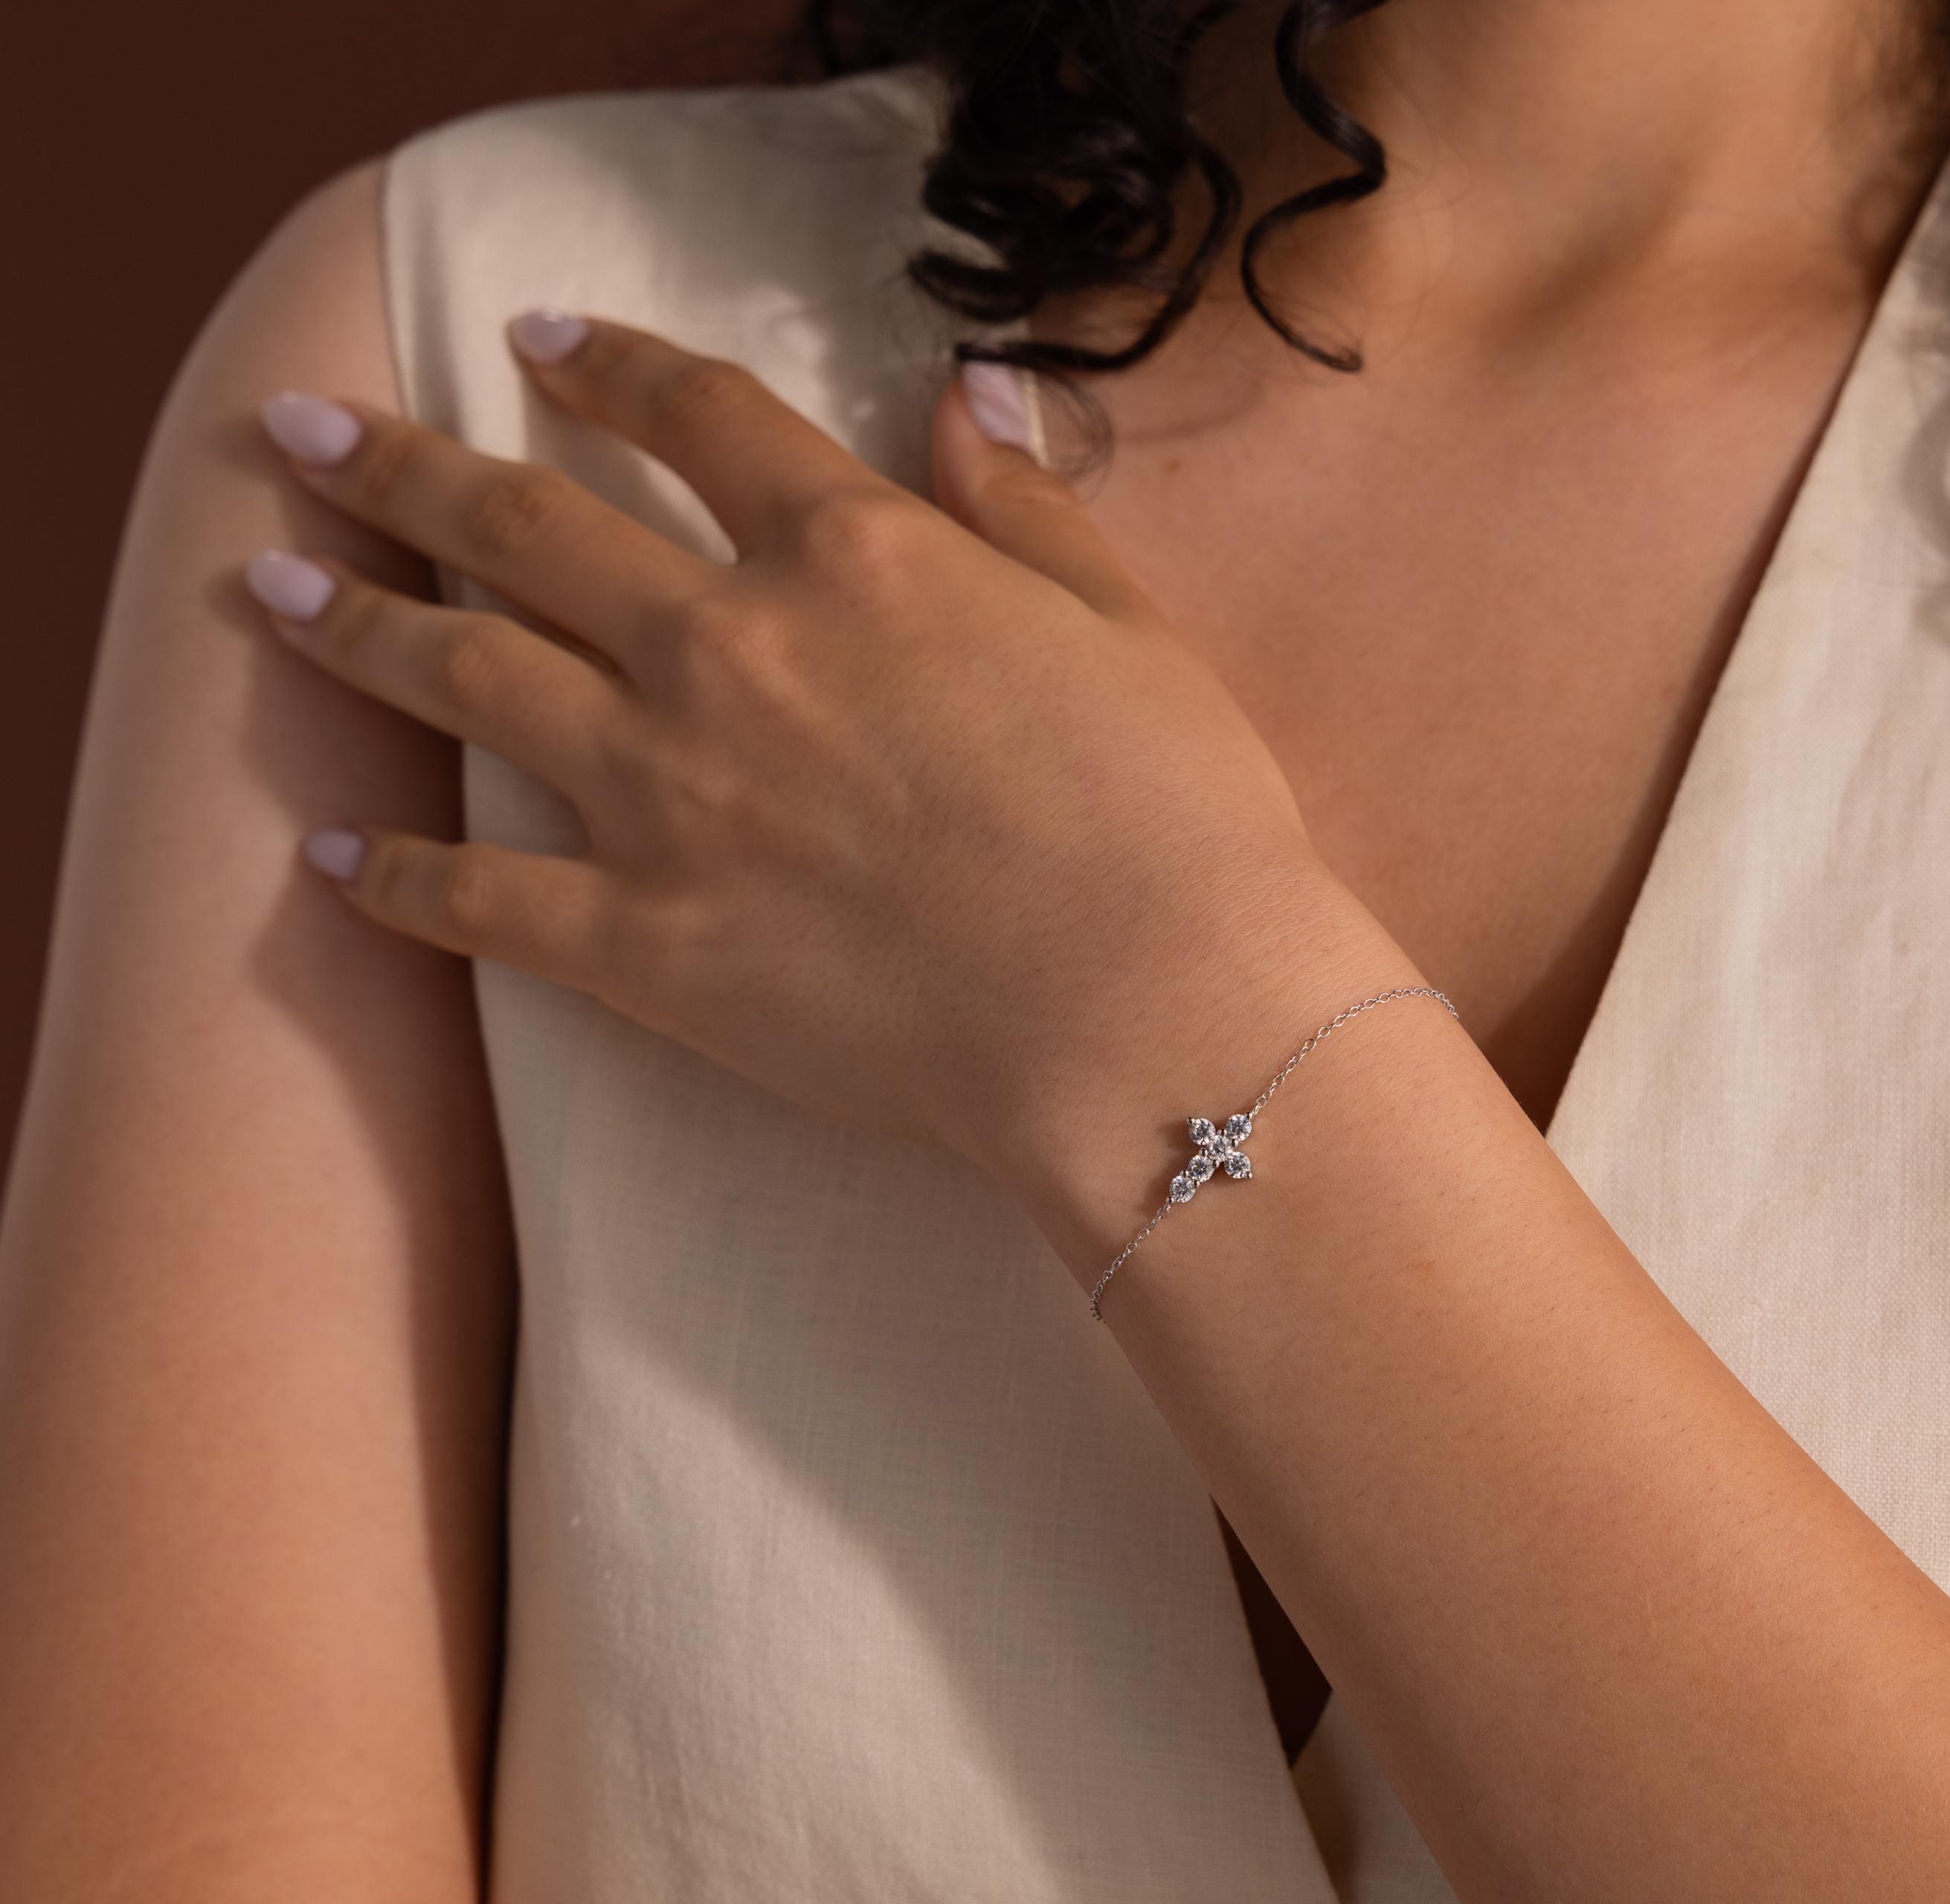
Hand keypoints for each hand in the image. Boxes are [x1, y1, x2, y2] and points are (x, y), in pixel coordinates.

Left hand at [244, 311, 1367, 1191]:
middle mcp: (733, 647)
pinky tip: (332, 851)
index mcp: (857, 555)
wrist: (1153, 1013)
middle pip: (527, 522)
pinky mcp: (648, 943)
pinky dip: (396, 872)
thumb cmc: (1180, 824)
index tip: (536, 342)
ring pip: (467, 674)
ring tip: (269, 582)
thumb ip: (1024, 510)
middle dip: (407, 466)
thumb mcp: (1129, 628)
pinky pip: (482, 898)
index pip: (696, 415)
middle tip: (312, 435)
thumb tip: (967, 395)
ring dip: (353, 618)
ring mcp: (672, 795)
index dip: (606, 362)